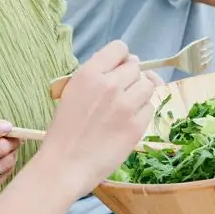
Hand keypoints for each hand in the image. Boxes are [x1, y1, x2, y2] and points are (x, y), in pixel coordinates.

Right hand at [36, 41, 156, 197]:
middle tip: (120, 94)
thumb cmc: (64, 130)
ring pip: (148, 86)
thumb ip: (96, 75)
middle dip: (131, 78)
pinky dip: (142, 113)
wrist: (64, 165)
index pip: (119, 49)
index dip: (121, 59)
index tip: (118, 70)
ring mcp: (125, 105)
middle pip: (136, 67)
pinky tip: (127, 122)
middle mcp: (109, 85)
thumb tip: (126, 65)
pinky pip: (150, 108)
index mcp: (89, 73)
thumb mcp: (72, 92)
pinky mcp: (136, 126)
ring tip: (126, 107)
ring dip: (140, 94)